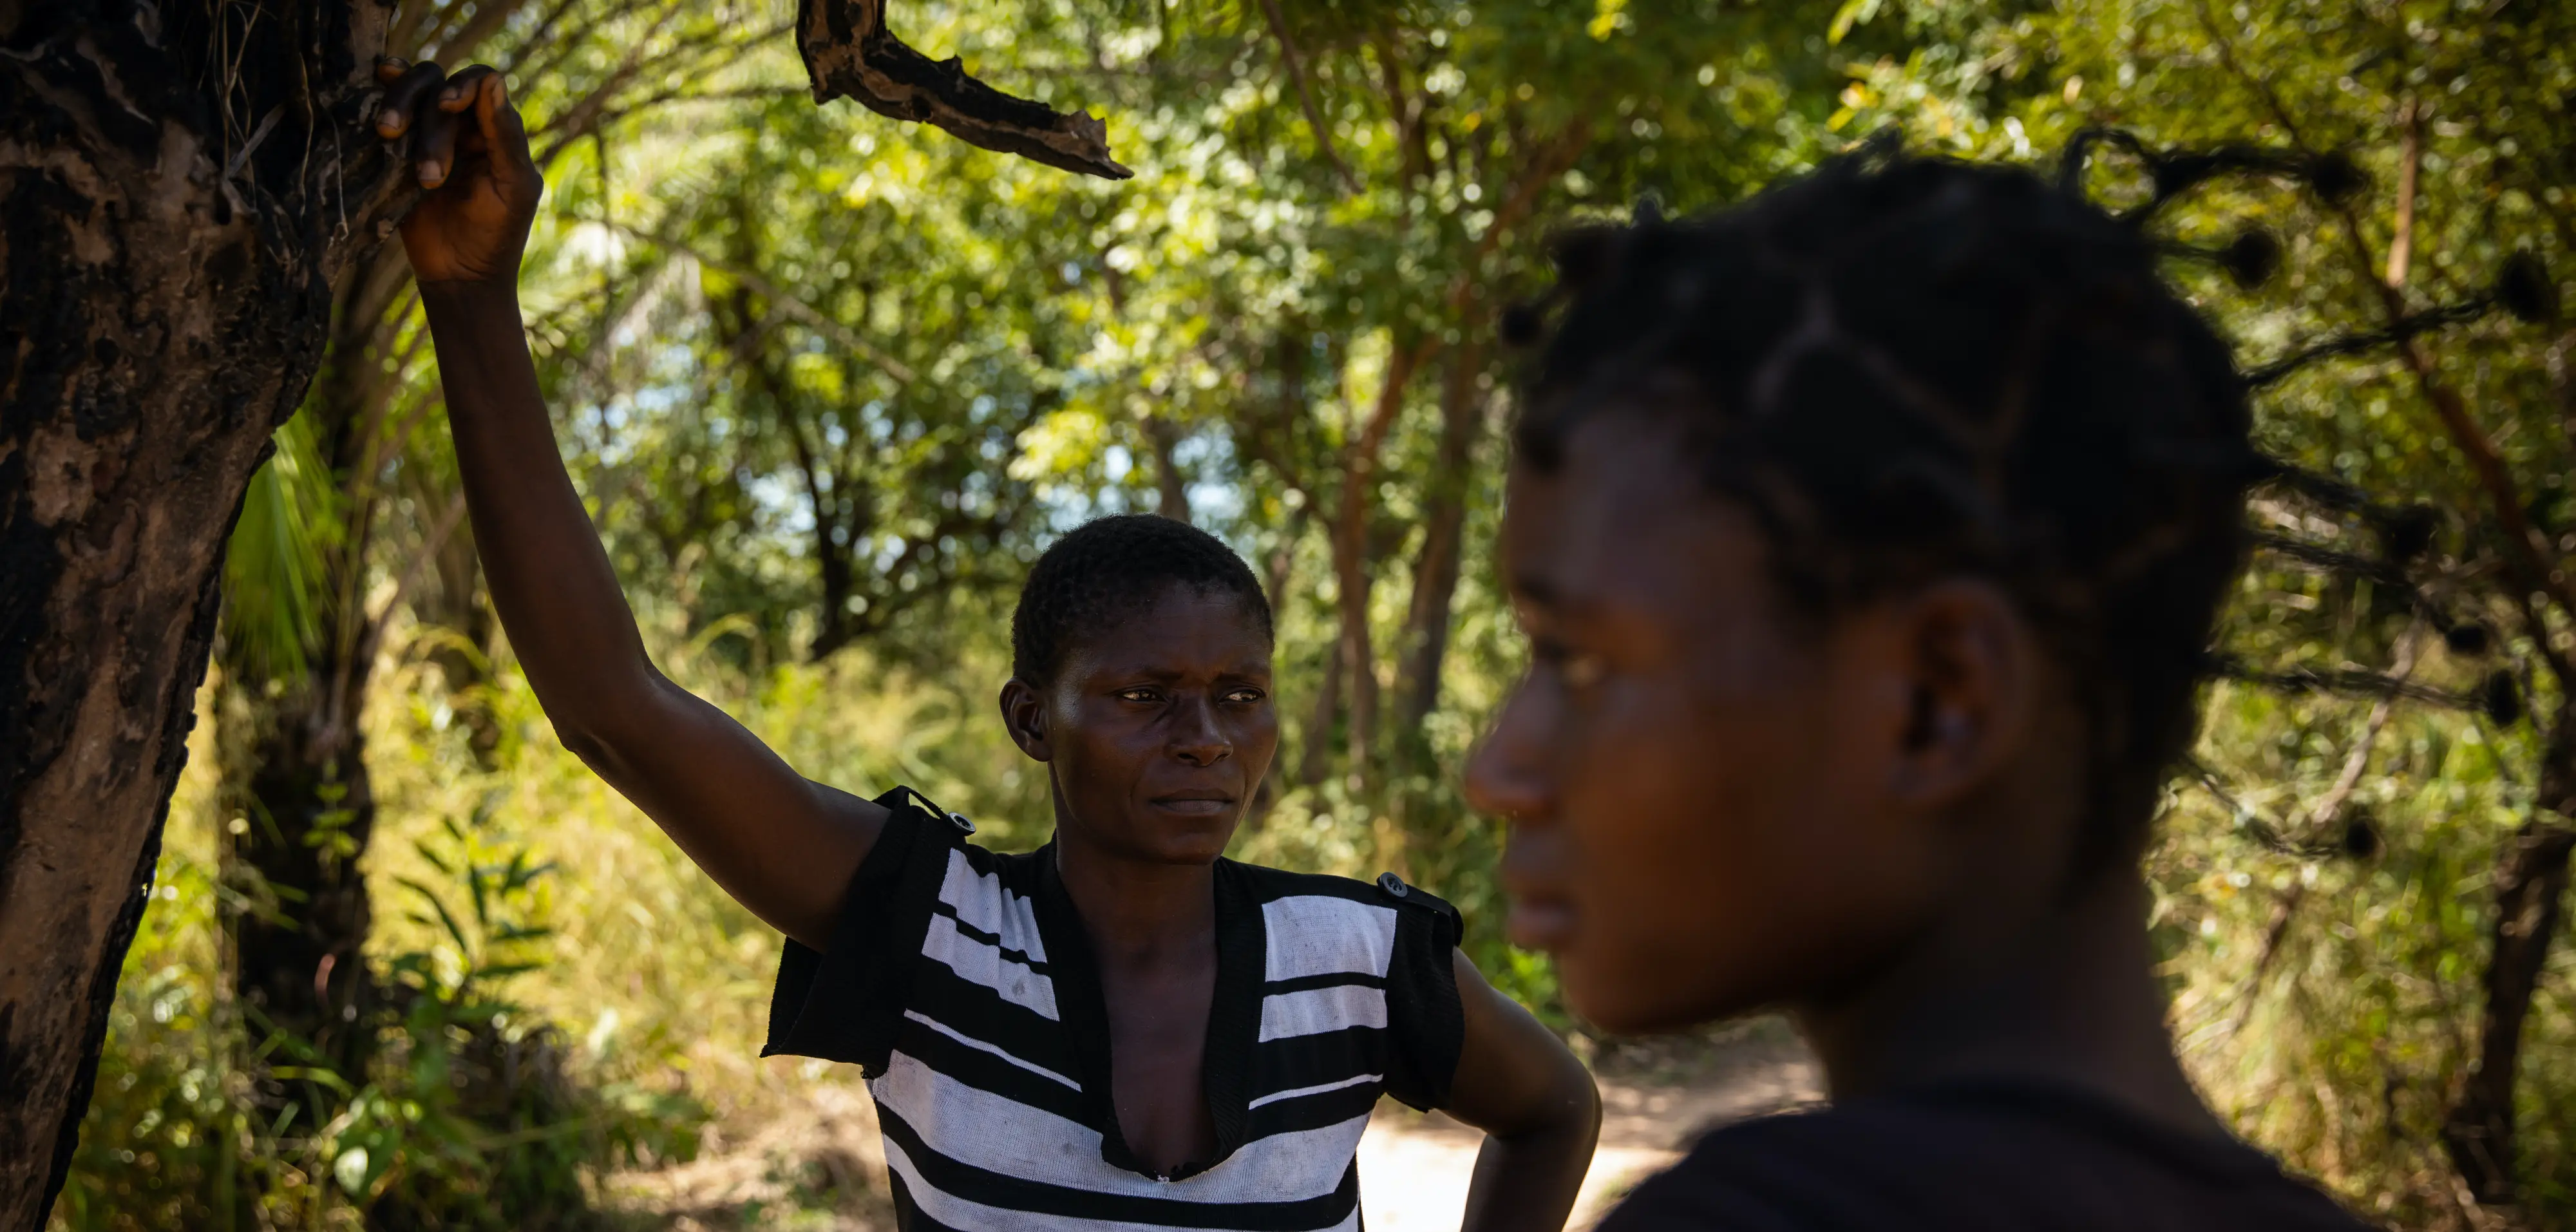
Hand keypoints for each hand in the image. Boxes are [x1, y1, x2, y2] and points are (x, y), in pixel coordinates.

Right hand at [375, 58, 542, 286]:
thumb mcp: (512, 187)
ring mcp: (425, 136)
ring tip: (389, 136)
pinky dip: (375, 103)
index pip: (480, 82)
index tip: (448, 105)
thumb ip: (504, 136)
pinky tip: (368, 93)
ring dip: (399, 107)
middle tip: (429, 172)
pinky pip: (383, 116)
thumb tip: (493, 80)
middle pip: (437, 86)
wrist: (459, 276)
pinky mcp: (395, 152)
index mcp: (495, 130)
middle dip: (429, 118)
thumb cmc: (496, 234)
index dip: (462, 84)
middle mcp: (462, 125)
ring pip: (408, 95)